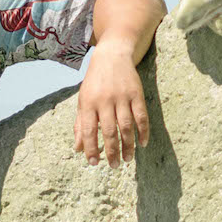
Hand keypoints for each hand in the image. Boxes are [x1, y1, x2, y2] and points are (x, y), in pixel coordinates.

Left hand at [74, 42, 150, 166]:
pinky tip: (142, 144)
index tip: (94, 163)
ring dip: (127, 145)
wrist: (112, 56)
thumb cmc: (95, 83)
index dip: (91, 148)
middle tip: (113, 166)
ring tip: (127, 160)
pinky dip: (143, 131)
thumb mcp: (83, 101)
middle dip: (111, 151)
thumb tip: (78, 149)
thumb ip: (80, 125)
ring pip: (126, 126)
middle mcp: (104, 100)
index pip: (88, 130)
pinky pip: (141, 116)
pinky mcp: (136, 94)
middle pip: (108, 131)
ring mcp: (122, 97)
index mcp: (88, 103)